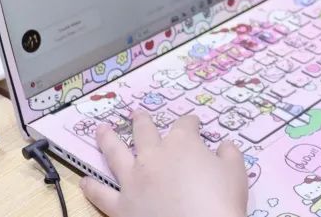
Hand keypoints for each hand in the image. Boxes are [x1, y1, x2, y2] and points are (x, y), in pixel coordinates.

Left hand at [81, 111, 248, 216]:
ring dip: (107, 140)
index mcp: (182, 143)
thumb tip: (224, 146)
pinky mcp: (121, 206)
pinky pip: (102, 194)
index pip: (185, 124)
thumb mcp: (236, 171)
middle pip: (145, 131)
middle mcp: (153, 156)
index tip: (194, 124)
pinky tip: (84, 181)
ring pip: (116, 154)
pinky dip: (92, 187)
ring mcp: (134, 180)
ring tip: (101, 130)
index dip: (191, 123)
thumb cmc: (221, 200)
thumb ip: (229, 153)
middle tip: (137, 114)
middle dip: (142, 121)